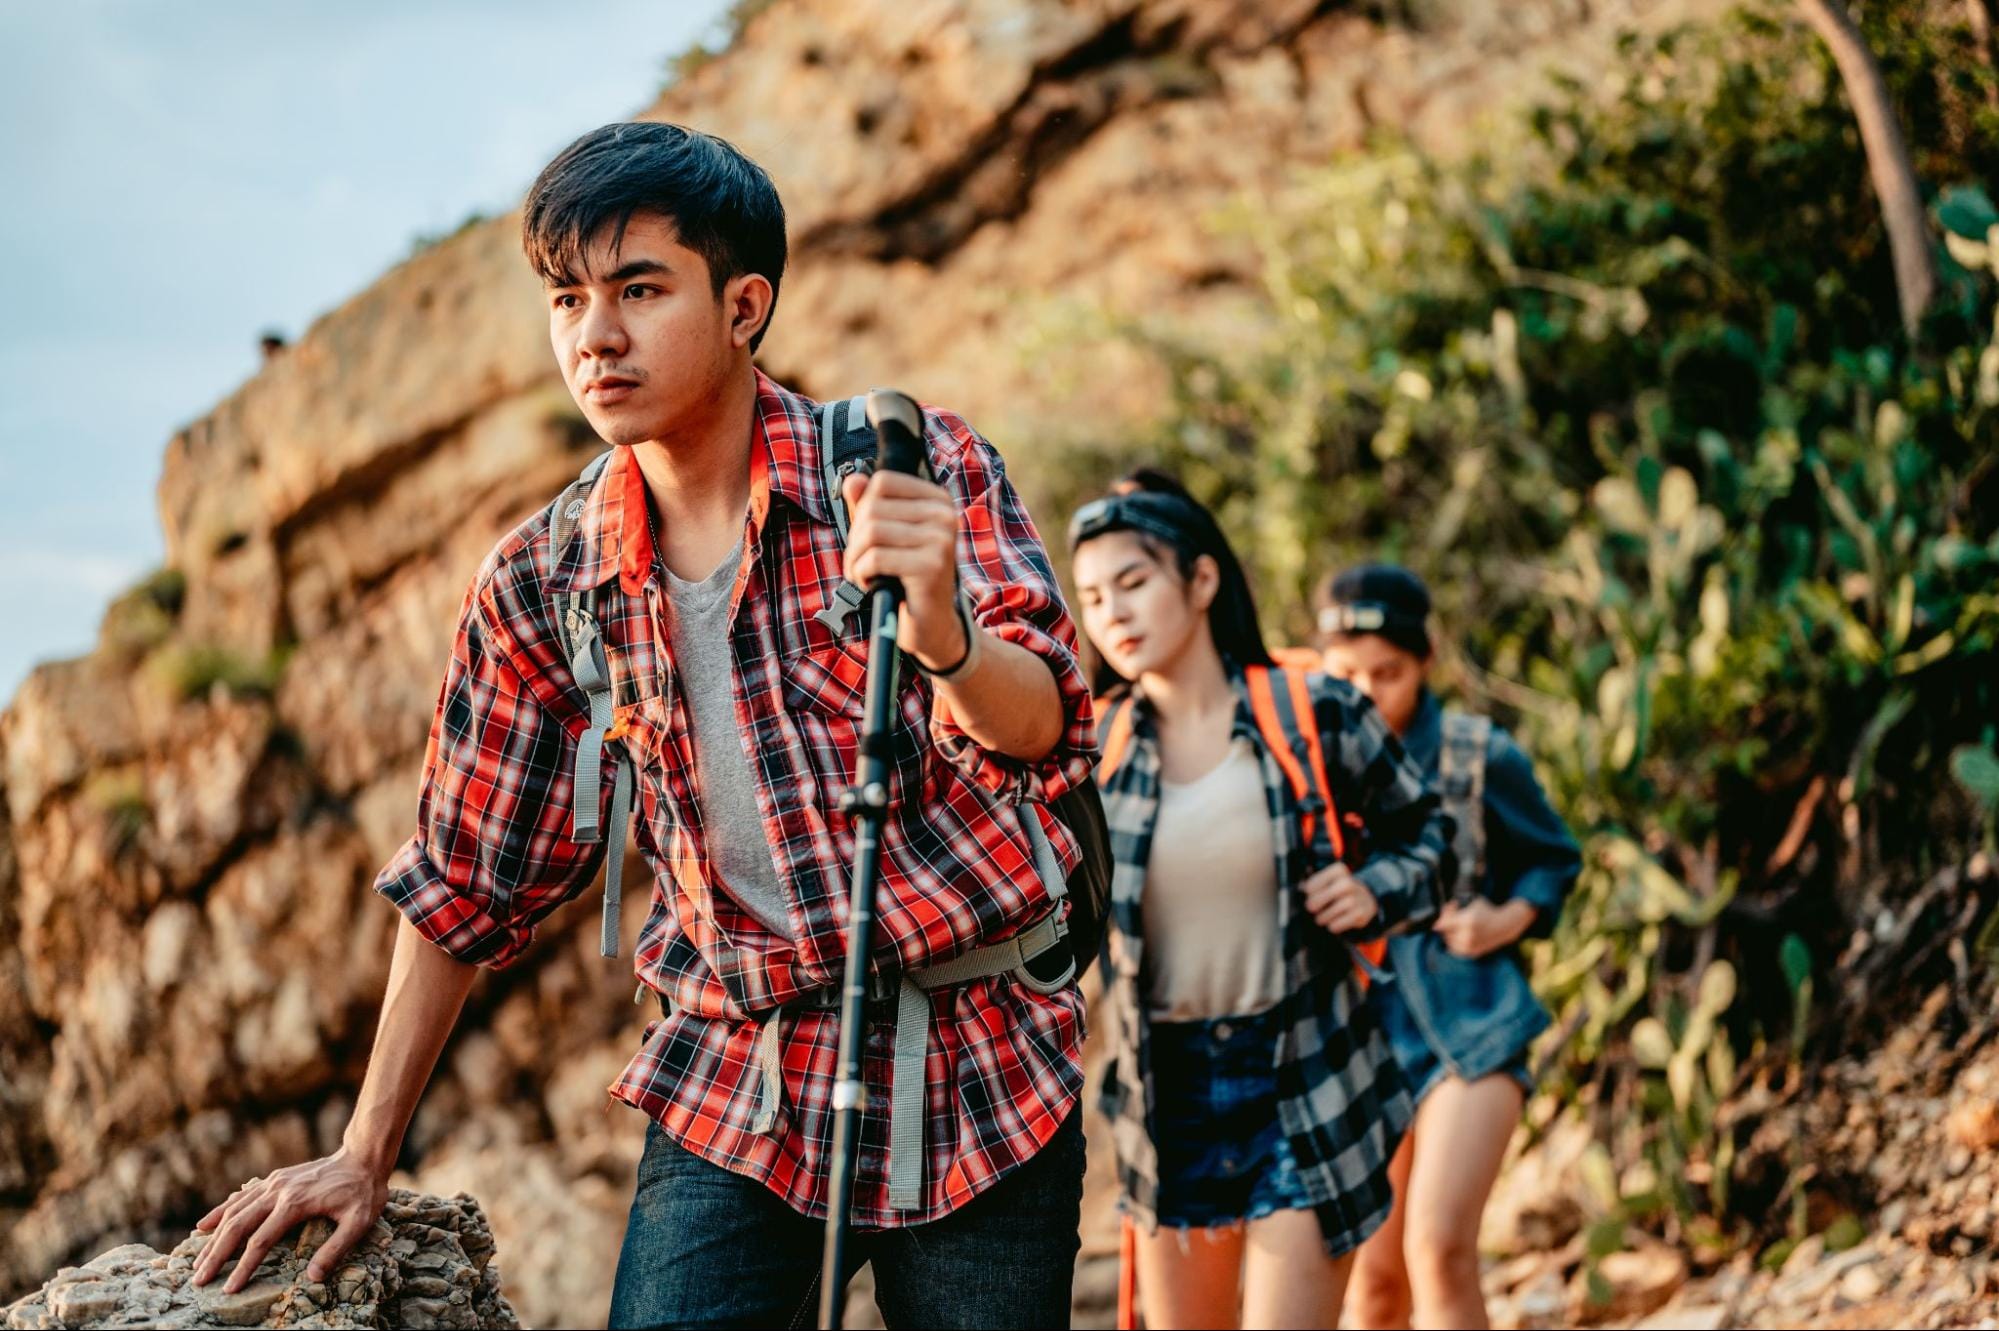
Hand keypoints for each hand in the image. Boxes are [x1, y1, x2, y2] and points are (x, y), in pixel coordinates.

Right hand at [191, 1149, 388, 1291]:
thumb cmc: (363, 1191)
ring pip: (234, 1211)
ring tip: (198, 1262)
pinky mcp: (274, 1180)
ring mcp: (273, 1183)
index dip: (243, 1268)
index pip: (260, 1242)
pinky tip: (204, 1226)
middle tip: (199, 1280)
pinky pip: (241, 1197)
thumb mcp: (359, 1222)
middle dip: (216, 1255)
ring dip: (213, 1237)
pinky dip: (220, 1212)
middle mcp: (277, 1191)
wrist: (363, 1156)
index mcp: (294, 1204)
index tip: (229, 1289)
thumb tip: (312, 1277)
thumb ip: (336, 1249)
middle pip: (237, 1226)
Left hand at [841, 470, 966, 669]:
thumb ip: (868, 507)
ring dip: (855, 558)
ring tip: (862, 574)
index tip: (867, 537)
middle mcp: (945, 515)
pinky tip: (870, 584)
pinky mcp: (931, 566)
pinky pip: (875, 558)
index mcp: (938, 500)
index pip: (883, 481)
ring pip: (871, 532)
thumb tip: (853, 480)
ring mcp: (941, 540)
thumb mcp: (885, 537)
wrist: (931, 625)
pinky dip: (861, 573)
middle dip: (855, 538)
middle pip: (873, 507)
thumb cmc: (905, 578)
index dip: (863, 508)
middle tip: (860, 562)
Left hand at [1302, 862, 1378, 934]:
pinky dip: (1333, 925)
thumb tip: (1300, 888)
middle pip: (1320, 898)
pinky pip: (1337, 925)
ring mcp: (1356, 899)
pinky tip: (1334, 921)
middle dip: (1313, 905)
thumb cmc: (1340, 890)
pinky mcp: (1360, 914)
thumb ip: (1312, 883)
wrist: (1366, 899)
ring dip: (1323, 917)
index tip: (1309, 894)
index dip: (1308, 892)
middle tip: (1312, 908)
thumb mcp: (1329, 881)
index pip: (1313, 884)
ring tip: (1322, 917)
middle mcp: (1349, 882)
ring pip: (1329, 913)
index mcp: (1338, 870)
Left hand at [1433, 897, 1535, 957]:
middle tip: (1451, 920)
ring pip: (1448, 942)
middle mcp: (1468, 935)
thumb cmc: (1487, 912)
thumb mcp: (1472, 902)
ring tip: (1457, 927)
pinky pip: (1455, 949)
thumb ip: (1455, 906)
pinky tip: (1460, 935)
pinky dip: (1454, 943)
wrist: (1504, 926)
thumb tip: (1442, 910)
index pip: (1442, 924)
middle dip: (1446, 925)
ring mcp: (1470, 946)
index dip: (1441, 919)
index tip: (1440, 917)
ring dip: (1449, 935)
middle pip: (1444, 933)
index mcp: (1467, 921)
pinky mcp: (1472, 953)